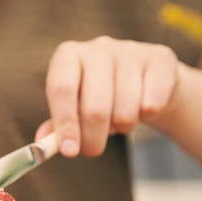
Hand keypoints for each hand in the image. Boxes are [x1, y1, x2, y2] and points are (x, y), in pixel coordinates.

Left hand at [36, 36, 179, 157]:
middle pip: (94, 107)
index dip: (65, 123)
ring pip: (125, 110)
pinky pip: (151, 104)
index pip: (61, 89)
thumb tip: (42, 145)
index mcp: (68, 56)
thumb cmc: (101, 97)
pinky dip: (146, 117)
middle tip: (92, 150)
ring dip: (122, 128)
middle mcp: (98, 48)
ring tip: (119, 120)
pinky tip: (142, 108)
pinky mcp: (159, 59)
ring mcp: (130, 50)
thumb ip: (56, 126)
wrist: (145, 81)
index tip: (69, 151)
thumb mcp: (74, 108)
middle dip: (93, 139)